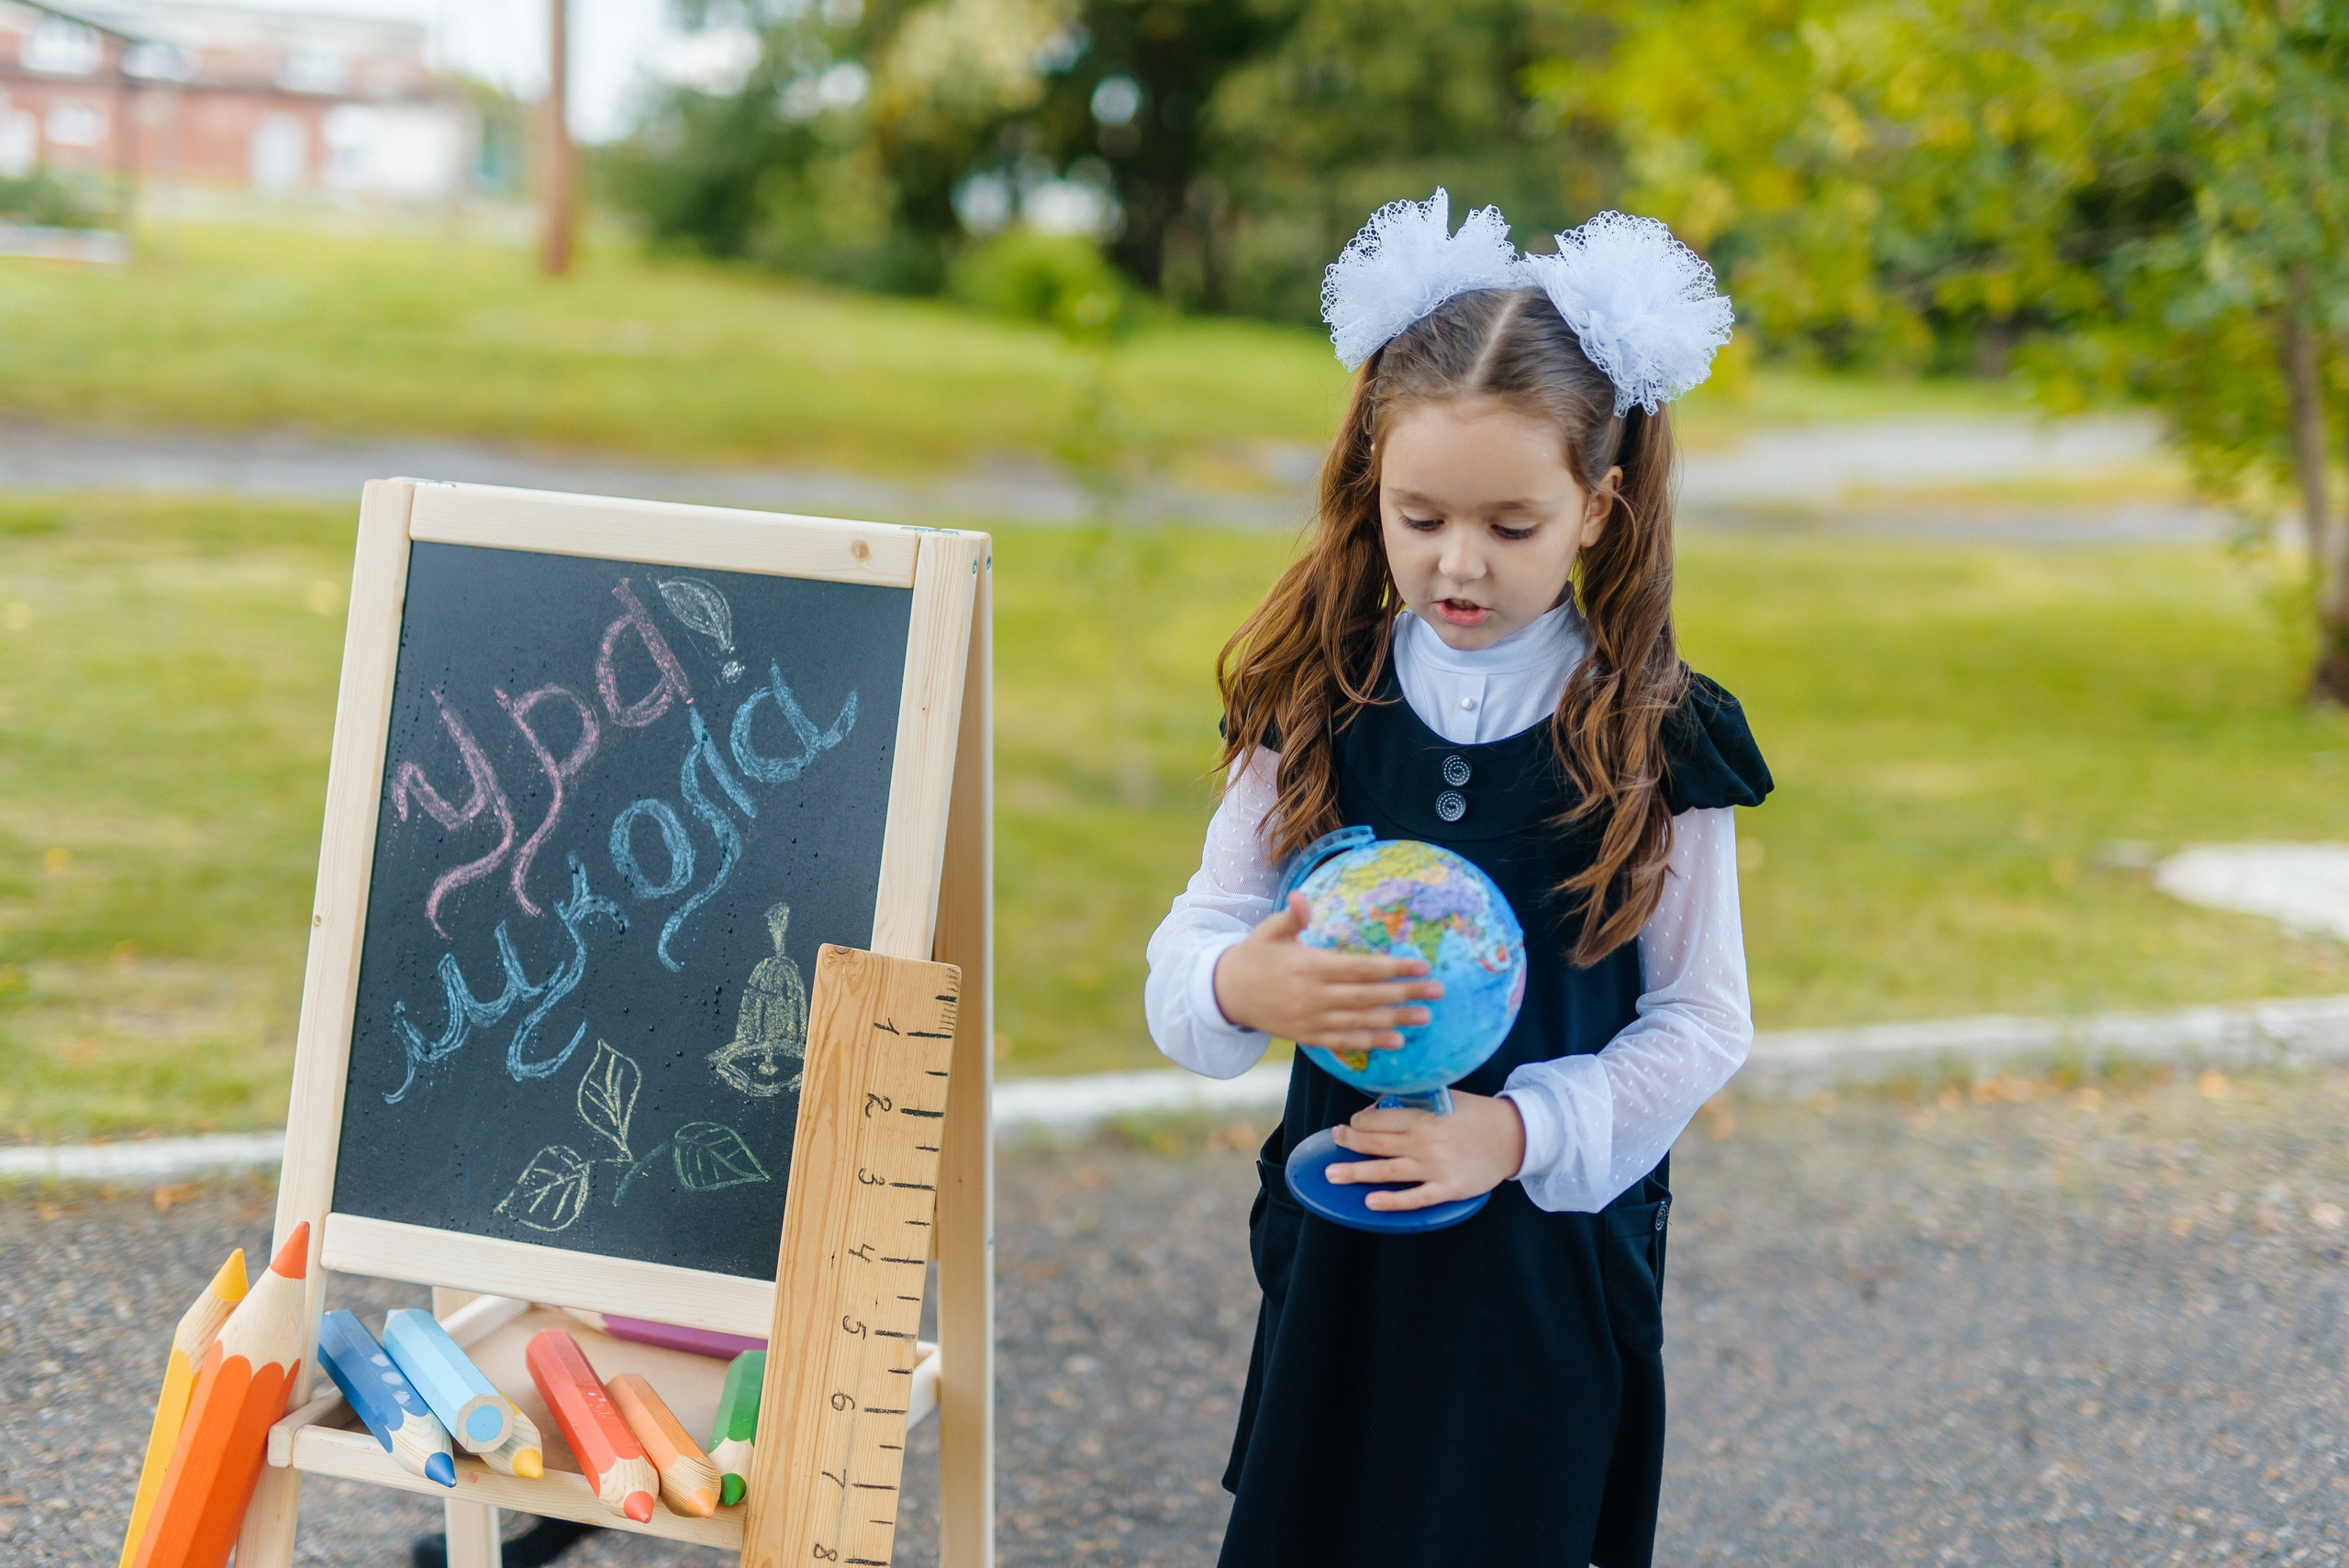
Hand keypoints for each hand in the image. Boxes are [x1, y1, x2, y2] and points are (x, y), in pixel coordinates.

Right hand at [1213, 893, 1442, 1048]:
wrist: (1225, 994)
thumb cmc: (1254, 956)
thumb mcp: (1269, 931)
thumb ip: (1292, 917)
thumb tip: (1302, 898)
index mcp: (1309, 967)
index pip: (1360, 969)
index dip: (1392, 968)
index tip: (1421, 966)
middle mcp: (1313, 996)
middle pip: (1368, 997)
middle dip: (1404, 994)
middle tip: (1438, 992)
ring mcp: (1311, 1020)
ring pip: (1360, 1022)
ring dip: (1395, 1020)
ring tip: (1424, 1017)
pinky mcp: (1307, 1036)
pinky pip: (1343, 1043)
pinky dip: (1369, 1044)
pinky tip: (1394, 1042)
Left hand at [1325, 1092, 1524, 1210]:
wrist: (1514, 1135)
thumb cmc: (1477, 1113)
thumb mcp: (1445, 1097)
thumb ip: (1414, 1102)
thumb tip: (1381, 1106)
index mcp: (1422, 1116)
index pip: (1378, 1119)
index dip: (1359, 1121)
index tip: (1352, 1123)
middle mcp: (1424, 1142)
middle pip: (1375, 1144)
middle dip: (1349, 1142)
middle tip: (1334, 1140)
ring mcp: (1434, 1167)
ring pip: (1387, 1171)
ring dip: (1356, 1173)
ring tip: (1332, 1175)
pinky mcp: (1447, 1188)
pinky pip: (1415, 1198)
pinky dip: (1392, 1201)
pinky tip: (1370, 1202)